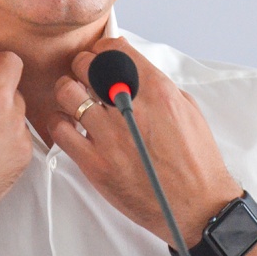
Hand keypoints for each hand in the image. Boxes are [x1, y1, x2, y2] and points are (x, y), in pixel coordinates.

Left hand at [48, 37, 240, 245]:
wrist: (197, 206)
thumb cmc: (196, 161)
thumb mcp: (187, 109)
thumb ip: (157, 85)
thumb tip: (133, 69)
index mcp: (157, 91)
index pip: (113, 49)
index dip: (101, 50)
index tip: (99, 58)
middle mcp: (131, 109)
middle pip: (85, 66)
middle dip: (81, 68)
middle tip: (84, 78)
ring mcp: (111, 137)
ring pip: (67, 93)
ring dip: (67, 93)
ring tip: (75, 102)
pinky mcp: (96, 164)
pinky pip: (60, 131)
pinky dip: (59, 123)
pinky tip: (70, 127)